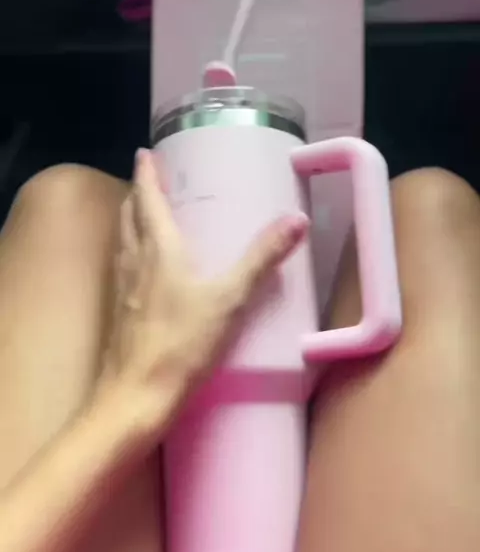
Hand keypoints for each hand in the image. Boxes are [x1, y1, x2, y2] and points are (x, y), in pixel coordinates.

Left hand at [101, 148, 308, 428]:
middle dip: (137, 195)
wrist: (135, 399)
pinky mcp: (119, 315)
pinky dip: (131, 252)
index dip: (147, 174)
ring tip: (144, 216)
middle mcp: (134, 262)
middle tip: (149, 181)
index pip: (148, 199)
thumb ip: (261, 260)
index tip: (145, 152)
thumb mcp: (230, 300)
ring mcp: (122, 290)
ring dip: (131, 222)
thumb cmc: (181, 345)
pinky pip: (123, 268)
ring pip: (123, 242)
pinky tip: (144, 271)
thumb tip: (296, 220)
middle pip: (129, 217)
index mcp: (158, 250)